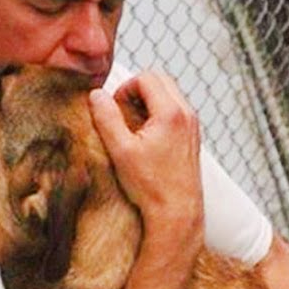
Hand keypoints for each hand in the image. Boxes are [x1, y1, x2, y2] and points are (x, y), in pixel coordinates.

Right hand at [89, 72, 202, 235]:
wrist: (176, 210)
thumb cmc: (150, 185)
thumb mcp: (120, 150)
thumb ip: (106, 118)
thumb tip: (96, 95)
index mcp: (170, 113)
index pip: (147, 78)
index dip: (125, 88)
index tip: (115, 109)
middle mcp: (187, 114)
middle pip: (161, 80)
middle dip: (137, 90)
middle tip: (122, 114)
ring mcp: (192, 125)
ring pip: (169, 94)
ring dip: (147, 102)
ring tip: (132, 127)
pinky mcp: (192, 136)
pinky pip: (175, 110)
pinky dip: (158, 114)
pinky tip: (144, 138)